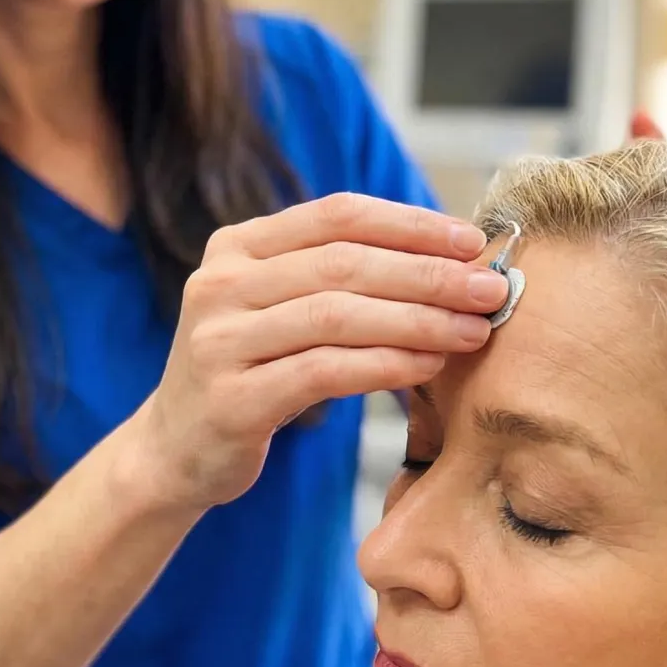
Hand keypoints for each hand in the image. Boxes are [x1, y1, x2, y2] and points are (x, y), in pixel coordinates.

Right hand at [134, 193, 507, 510]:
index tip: (471, 241)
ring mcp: (219, 341)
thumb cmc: (252, 372)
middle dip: (429, 274)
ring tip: (473, 330)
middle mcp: (220, 284)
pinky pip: (325, 372)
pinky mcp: (231, 399)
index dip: (409, 224)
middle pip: (344, 263)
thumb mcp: (279, 309)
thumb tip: (452, 261)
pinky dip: (386, 364)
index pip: (336, 216)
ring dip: (418, 320)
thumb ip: (338, 279)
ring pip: (338, 316)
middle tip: (490, 289)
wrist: (176, 450)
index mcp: (236, 247)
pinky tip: (428, 365)